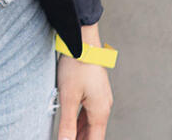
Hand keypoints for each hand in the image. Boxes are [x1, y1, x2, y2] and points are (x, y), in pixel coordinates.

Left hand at [56, 25, 112, 139]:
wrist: (82, 41)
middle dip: (82, 139)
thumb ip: (67, 123)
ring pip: (91, 122)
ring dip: (81, 132)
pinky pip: (89, 110)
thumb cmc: (77, 65)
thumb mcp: (68, 96)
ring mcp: (101, 97)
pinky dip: (81, 120)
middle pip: (94, 132)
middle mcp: (104, 105)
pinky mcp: (95, 89)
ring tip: (69, 138)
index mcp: (100, 111)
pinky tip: (73, 122)